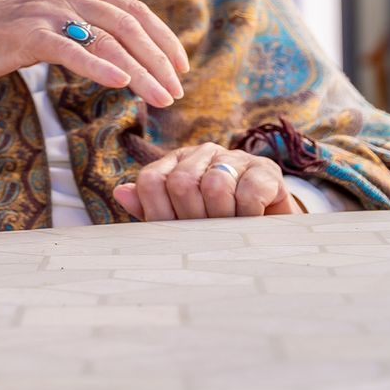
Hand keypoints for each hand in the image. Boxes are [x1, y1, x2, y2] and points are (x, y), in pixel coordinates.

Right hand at [0, 0, 187, 106]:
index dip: (162, 37)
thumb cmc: (4, 38)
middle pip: (127, 26)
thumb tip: (126, 52)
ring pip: (107, 42)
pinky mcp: (28, 34)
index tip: (180, 66)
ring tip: (159, 98)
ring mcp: (47, 12)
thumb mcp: (52, 24)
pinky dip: (99, 67)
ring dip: (139, 72)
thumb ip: (84, 27)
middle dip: (158, 61)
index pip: (132, 10)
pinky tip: (121, 83)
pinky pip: (71, 51)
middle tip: (176, 92)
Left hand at [115, 145, 295, 220]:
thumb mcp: (180, 221)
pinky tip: (251, 221)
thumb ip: (150, 208)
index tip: (176, 234)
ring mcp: (234, 157)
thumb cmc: (215, 227)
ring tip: (229, 229)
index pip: (151, 181)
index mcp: (175, 163)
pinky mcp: (265, 169)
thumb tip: (121, 191)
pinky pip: (248, 192)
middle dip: (193, 219)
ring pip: (214, 186)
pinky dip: (248, 215)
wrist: (268, 231)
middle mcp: (202, 153)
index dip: (159, 213)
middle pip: (181, 183)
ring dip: (222, 219)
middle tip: (207, 236)